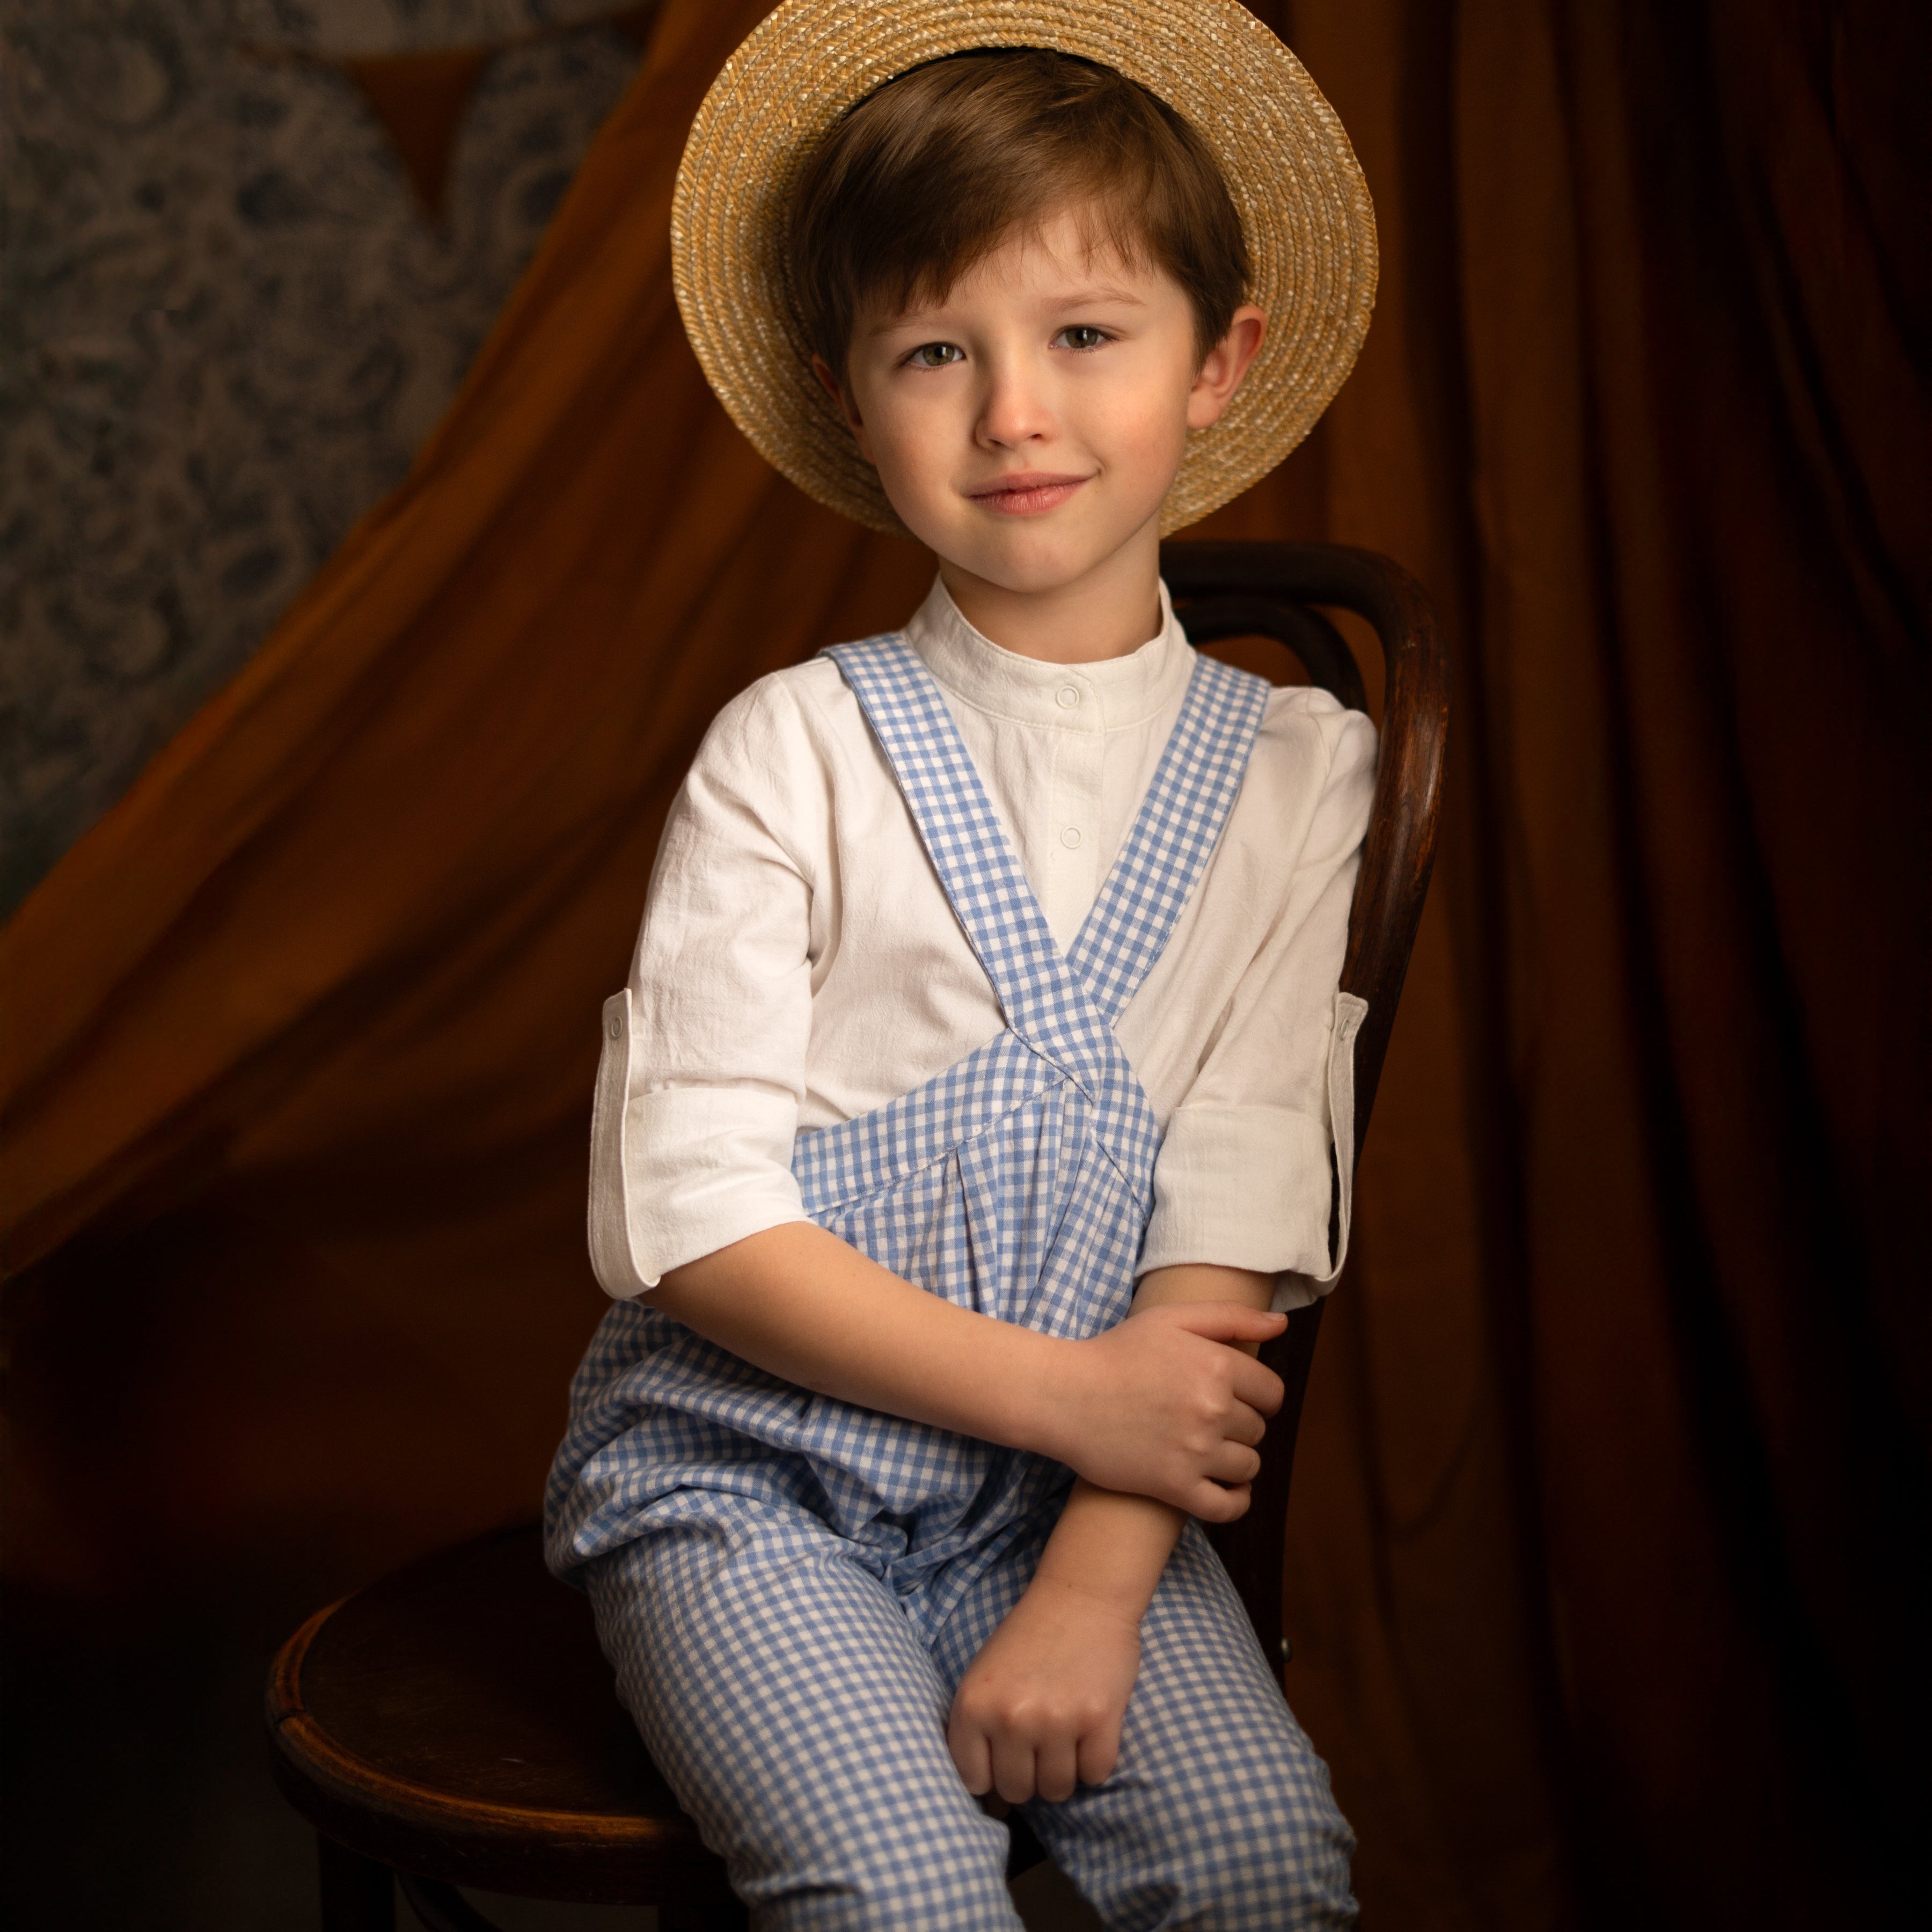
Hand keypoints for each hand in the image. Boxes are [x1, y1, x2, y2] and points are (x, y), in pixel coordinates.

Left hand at [947, 1573, 1142, 1803]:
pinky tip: (1091, 1729)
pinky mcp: (1098, 1720)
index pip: (974, 1781)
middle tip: (1041, 1741)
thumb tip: (992, 1808)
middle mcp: (1010, 1718)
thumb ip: (977, 1735)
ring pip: (1057, 1789)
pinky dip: (1095, 1761)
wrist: (1081, 1596)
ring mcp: (1055, 1721)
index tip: (1006, 1756)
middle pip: (1018, 1790)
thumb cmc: (1028, 1639)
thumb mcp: (984, 1679)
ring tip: (1066, 1733)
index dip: (992, 1775)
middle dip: (1030, 1775)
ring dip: (1064, 1771)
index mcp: (973, 1706)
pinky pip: (1095, 1775)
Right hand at [1040, 1302, 1285, 1519]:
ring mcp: (1195, 1452)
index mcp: (1217, 1366)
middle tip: (1208, 1419)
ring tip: (1209, 1449)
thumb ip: (1231, 1317)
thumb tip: (1280, 1324)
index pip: (1272, 1393)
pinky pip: (1228, 1507)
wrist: (1065, 1396)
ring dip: (1236, 1460)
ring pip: (1248, 1466)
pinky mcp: (1175, 1487)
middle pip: (1258, 1429)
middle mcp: (1213, 1410)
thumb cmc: (1117, 1352)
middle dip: (1240, 1424)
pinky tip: (1228, 1489)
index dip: (1258, 1395)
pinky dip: (1236, 1501)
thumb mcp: (1171, 1319)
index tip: (1236, 1396)